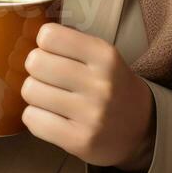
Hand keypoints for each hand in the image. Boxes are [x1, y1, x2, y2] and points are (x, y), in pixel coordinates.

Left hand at [20, 22, 155, 172]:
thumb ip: (71, 40)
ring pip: (30, 91)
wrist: (141, 128)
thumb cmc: (111, 84)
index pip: (49, 36)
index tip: (54, 52)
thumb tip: (32, 30)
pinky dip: (35, 117)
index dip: (45, 43)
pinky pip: (32, 119)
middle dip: (36, 68)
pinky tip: (50, 116)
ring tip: (50, 97)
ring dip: (34, 93)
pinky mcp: (79, 141)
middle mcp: (100, 84)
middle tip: (48, 76)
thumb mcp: (101, 55)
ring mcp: (90, 115)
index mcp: (105, 55)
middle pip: (35, 63)